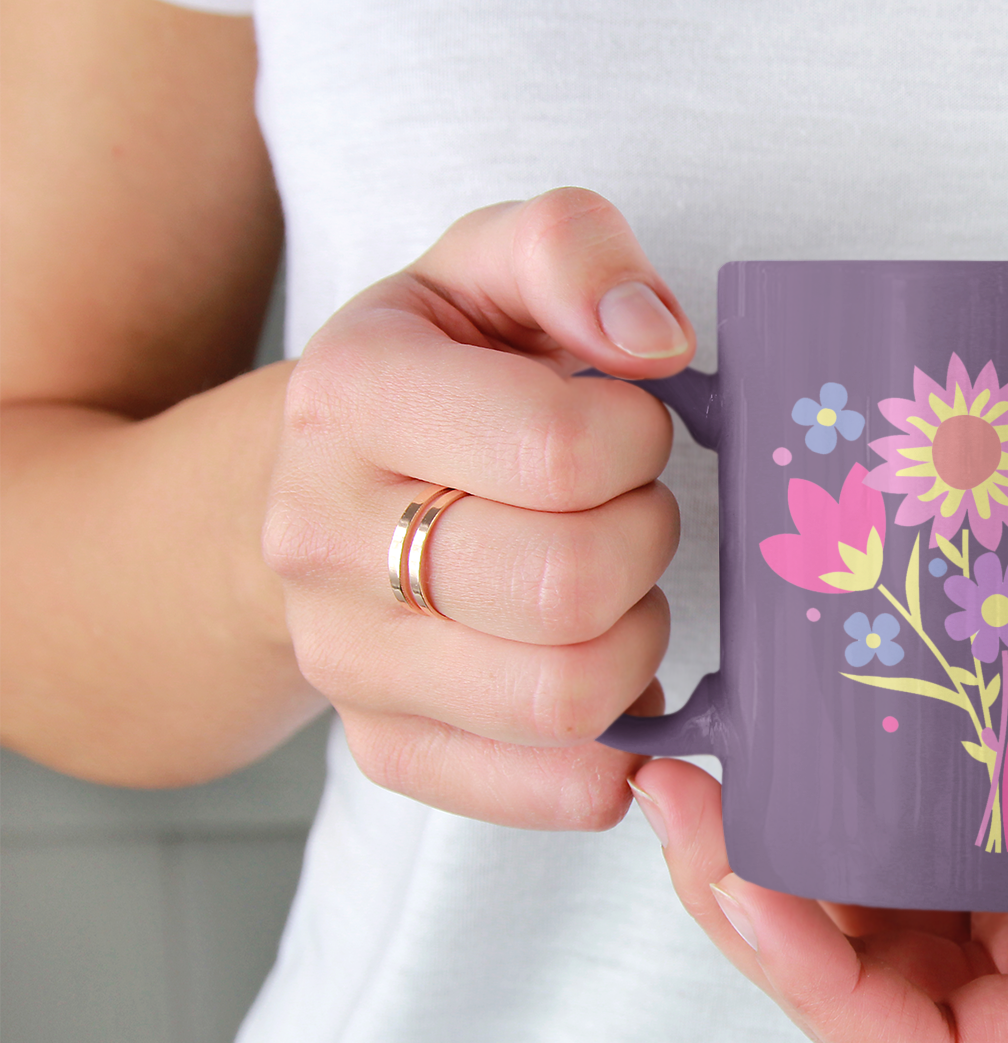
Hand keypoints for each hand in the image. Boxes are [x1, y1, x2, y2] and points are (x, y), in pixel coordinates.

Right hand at [264, 188, 692, 827]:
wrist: (327, 482)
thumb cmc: (445, 372)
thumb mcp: (490, 265)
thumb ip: (572, 251)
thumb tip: (651, 338)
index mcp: (349, 395)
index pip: (558, 451)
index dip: (638, 438)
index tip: (627, 424)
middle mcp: (321, 538)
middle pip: (567, 588)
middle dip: (646, 540)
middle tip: (630, 507)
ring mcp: (346, 660)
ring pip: (568, 699)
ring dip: (640, 638)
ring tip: (616, 585)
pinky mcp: (388, 749)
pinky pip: (553, 791)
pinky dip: (623, 749)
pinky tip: (622, 681)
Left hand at [633, 588, 1007, 1042]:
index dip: (820, 994)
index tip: (747, 883)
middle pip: (861, 989)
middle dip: (753, 917)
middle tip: (680, 806)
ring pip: (860, 912)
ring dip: (767, 858)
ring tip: (699, 770)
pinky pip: (895, 830)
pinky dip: (826, 799)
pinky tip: (782, 731)